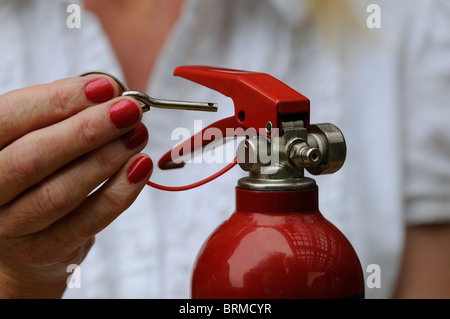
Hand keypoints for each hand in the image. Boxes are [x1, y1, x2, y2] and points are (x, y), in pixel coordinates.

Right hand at [0, 75, 152, 297]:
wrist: (21, 239)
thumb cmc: (33, 175)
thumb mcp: (35, 139)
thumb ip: (63, 115)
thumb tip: (111, 91)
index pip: (10, 118)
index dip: (58, 100)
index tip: (106, 87)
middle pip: (32, 158)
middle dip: (87, 130)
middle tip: (129, 110)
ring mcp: (10, 227)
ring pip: (59, 193)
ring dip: (106, 160)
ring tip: (138, 135)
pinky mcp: (44, 251)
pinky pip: (86, 223)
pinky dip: (118, 194)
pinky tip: (140, 168)